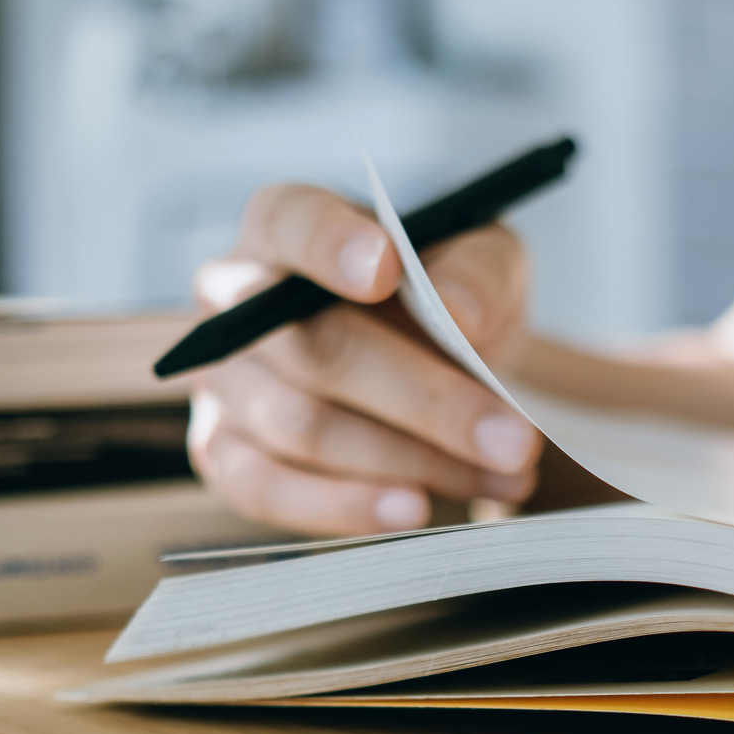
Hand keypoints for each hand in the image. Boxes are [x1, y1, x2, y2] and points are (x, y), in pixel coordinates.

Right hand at [185, 184, 541, 534]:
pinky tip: (413, 510)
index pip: (291, 222)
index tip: (388, 270)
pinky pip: (264, 489)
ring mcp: (221, 378)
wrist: (419, 359)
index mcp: (283, 224)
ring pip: (303, 428)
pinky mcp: (221, 450)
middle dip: (424, 400)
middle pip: (315, 349)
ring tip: (501, 477)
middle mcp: (231, 297)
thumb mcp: (479, 258)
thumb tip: (460, 312)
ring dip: (411, 462)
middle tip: (512, 439)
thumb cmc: (438, 294)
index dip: (332, 247)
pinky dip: (343, 505)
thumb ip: (476, 271)